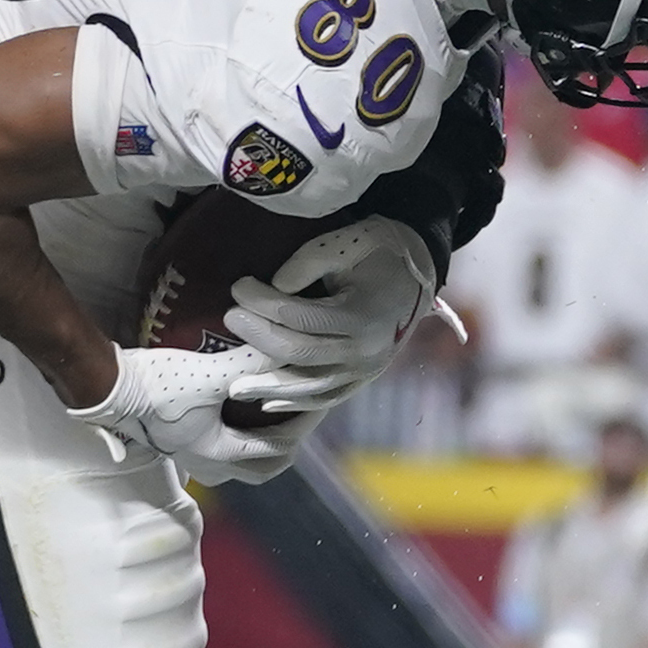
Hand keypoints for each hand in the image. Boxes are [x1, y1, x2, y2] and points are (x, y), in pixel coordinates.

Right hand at [72, 344, 335, 480]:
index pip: (278, 448)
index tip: (316, 400)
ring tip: (270, 419)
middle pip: (260, 469)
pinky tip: (234, 412)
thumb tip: (288, 348)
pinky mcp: (175, 440)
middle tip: (299, 419)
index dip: (303, 424)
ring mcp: (188, 455)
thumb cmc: (156, 386)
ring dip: (257, 448)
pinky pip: (216, 449)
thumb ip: (250, 364)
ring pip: (236, 465)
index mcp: (220, 454)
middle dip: (284, 448)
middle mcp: (207, 463)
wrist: (107, 388)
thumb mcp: (210, 374)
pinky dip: (234, 436)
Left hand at [225, 218, 437, 383]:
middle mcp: (365, 352)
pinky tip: (267, 402)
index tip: (238, 286)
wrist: (417, 274)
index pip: (300, 316)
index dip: (263, 302)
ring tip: (234, 385)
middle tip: (229, 318)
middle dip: (259, 336)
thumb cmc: (379, 253)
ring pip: (309, 387)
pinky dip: (296, 403)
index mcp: (363, 316)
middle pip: (299, 352)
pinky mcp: (362, 380)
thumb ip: (308, 262)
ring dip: (269, 386)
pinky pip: (325, 398)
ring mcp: (364, 372)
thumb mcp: (347, 243)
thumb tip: (273, 287)